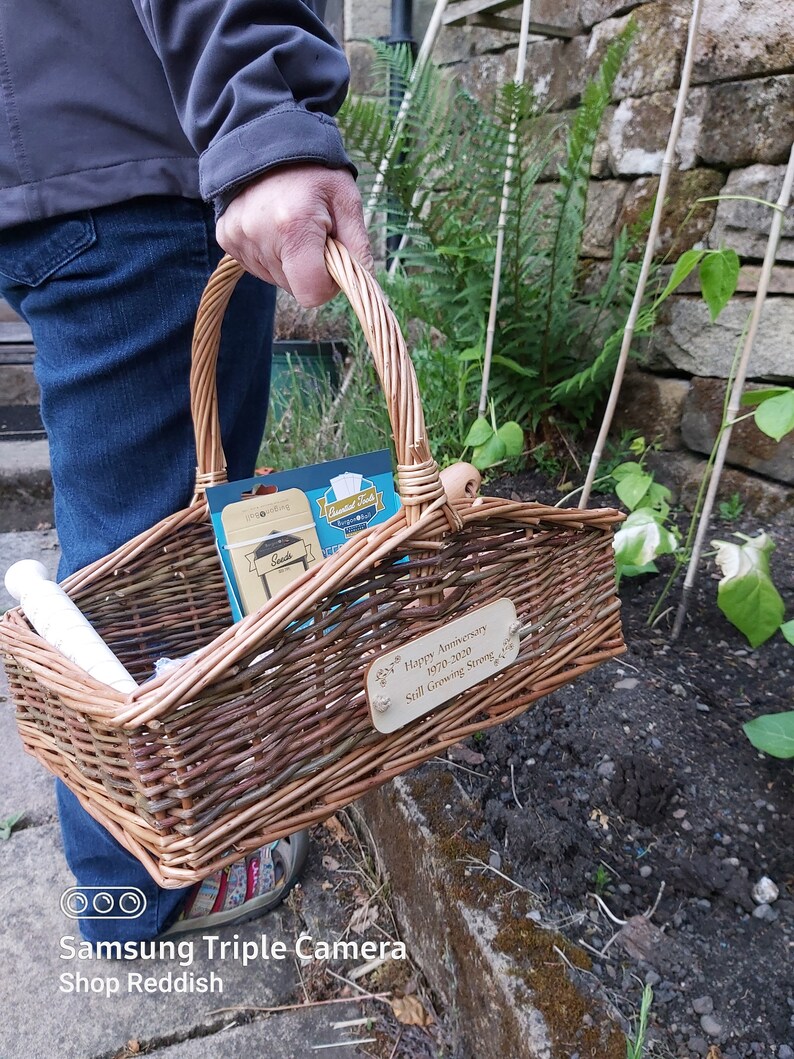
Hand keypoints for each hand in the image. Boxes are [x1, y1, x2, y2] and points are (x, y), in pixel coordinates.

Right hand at [215, 163, 372, 306]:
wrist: (269, 139)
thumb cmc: (314, 171)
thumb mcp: (347, 200)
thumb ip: (358, 246)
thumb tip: (363, 283)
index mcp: (294, 227)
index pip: (311, 293)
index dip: (327, 284)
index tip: (331, 258)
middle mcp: (259, 235)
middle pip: (294, 287)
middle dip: (308, 268)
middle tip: (311, 233)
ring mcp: (238, 238)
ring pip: (275, 279)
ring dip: (289, 261)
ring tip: (290, 225)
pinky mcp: (226, 238)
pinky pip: (256, 266)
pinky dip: (269, 254)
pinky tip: (272, 226)